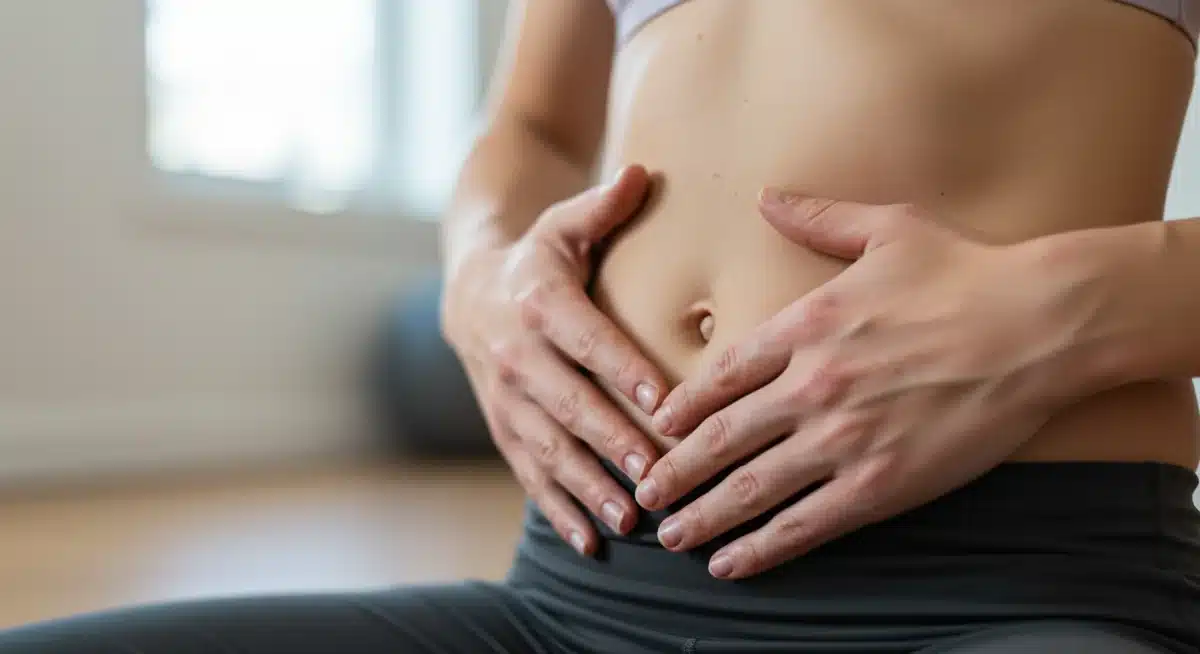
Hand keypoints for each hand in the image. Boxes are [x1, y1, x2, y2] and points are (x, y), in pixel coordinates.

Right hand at [442, 165, 667, 555]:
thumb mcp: (563, 226)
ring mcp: (506, 401)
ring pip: (549, 449)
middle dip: (610, 440)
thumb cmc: (540, 258)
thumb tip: (642, 172)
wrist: (471, 295)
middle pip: (567, 403)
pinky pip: (532, 475)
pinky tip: (592, 543)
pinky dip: (560, 510)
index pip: (587, 338)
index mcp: (539, 302)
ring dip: (588, 486)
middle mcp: (516, 355)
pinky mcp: (505, 431)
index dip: (624, 368)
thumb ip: (602, 207)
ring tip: (629, 520)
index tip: (664, 400)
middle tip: (653, 473)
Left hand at [635, 189, 1079, 577]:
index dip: (679, 409)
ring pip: (749, 489)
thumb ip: (817, 219)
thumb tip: (767, 196)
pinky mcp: (880, 484)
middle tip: (643, 494)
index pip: (718, 377)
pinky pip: (803, 525)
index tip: (655, 428)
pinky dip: (760, 549)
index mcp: (803, 328)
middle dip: (673, 471)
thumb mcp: (886, 228)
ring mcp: (841, 439)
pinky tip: (730, 565)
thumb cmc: (966, 271)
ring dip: (702, 516)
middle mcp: (809, 387)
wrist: (1041, 322)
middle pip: (717, 439)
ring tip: (669, 536)